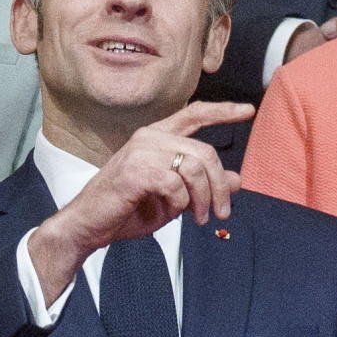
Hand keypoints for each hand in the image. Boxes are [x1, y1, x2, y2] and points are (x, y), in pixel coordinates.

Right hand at [24, 102, 253, 307]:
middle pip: (205, 152)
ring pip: (195, 169)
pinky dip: (179, 204)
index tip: (248, 111)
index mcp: (156, 137)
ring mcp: (141, 152)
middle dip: (220, 186)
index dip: (223, 112)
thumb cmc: (127, 209)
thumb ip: (203, 184)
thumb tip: (237, 180)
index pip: (194, 114)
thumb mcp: (174, 197)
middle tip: (222, 212)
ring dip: (203, 199)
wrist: (89, 225)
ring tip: (199, 218)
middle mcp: (149, 138)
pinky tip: (169, 212)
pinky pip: (176, 185)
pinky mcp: (136, 171)